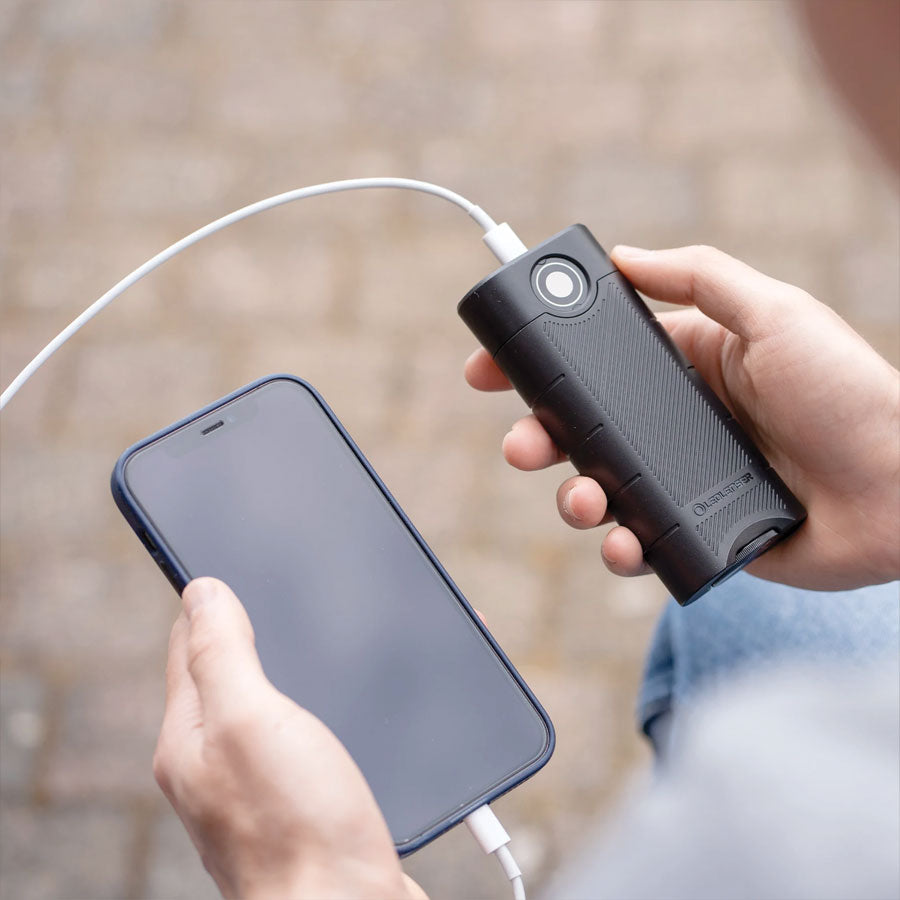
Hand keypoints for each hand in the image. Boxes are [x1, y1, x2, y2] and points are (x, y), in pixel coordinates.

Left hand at [153, 577, 425, 899]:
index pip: (187, 646)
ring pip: (268, 705)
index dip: (206, 600)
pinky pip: (302, 736)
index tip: (222, 563)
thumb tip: (201, 591)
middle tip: (275, 592)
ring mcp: (260, 788)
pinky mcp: (304, 806)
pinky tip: (340, 704)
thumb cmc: (297, 828)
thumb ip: (222, 653)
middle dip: (249, 630)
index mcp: (190, 738)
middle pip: (226, 675)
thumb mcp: (248, 719)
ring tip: (307, 637)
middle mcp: (218, 764)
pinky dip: (317, 707)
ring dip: (288, 668)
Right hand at [465, 245, 899, 590]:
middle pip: (580, 432)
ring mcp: (682, 481)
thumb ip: (699, 277)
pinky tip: (626, 543)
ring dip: (572, 499)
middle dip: (536, 439)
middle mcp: (674, 424)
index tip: (488, 370)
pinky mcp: (696, 533)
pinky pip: (639, 542)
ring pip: (597, 490)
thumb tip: (623, 255)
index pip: (593, 364)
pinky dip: (620, 548)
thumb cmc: (850, 392)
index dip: (537, 367)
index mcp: (685, 368)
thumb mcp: (774, 313)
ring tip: (585, 501)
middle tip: (521, 446)